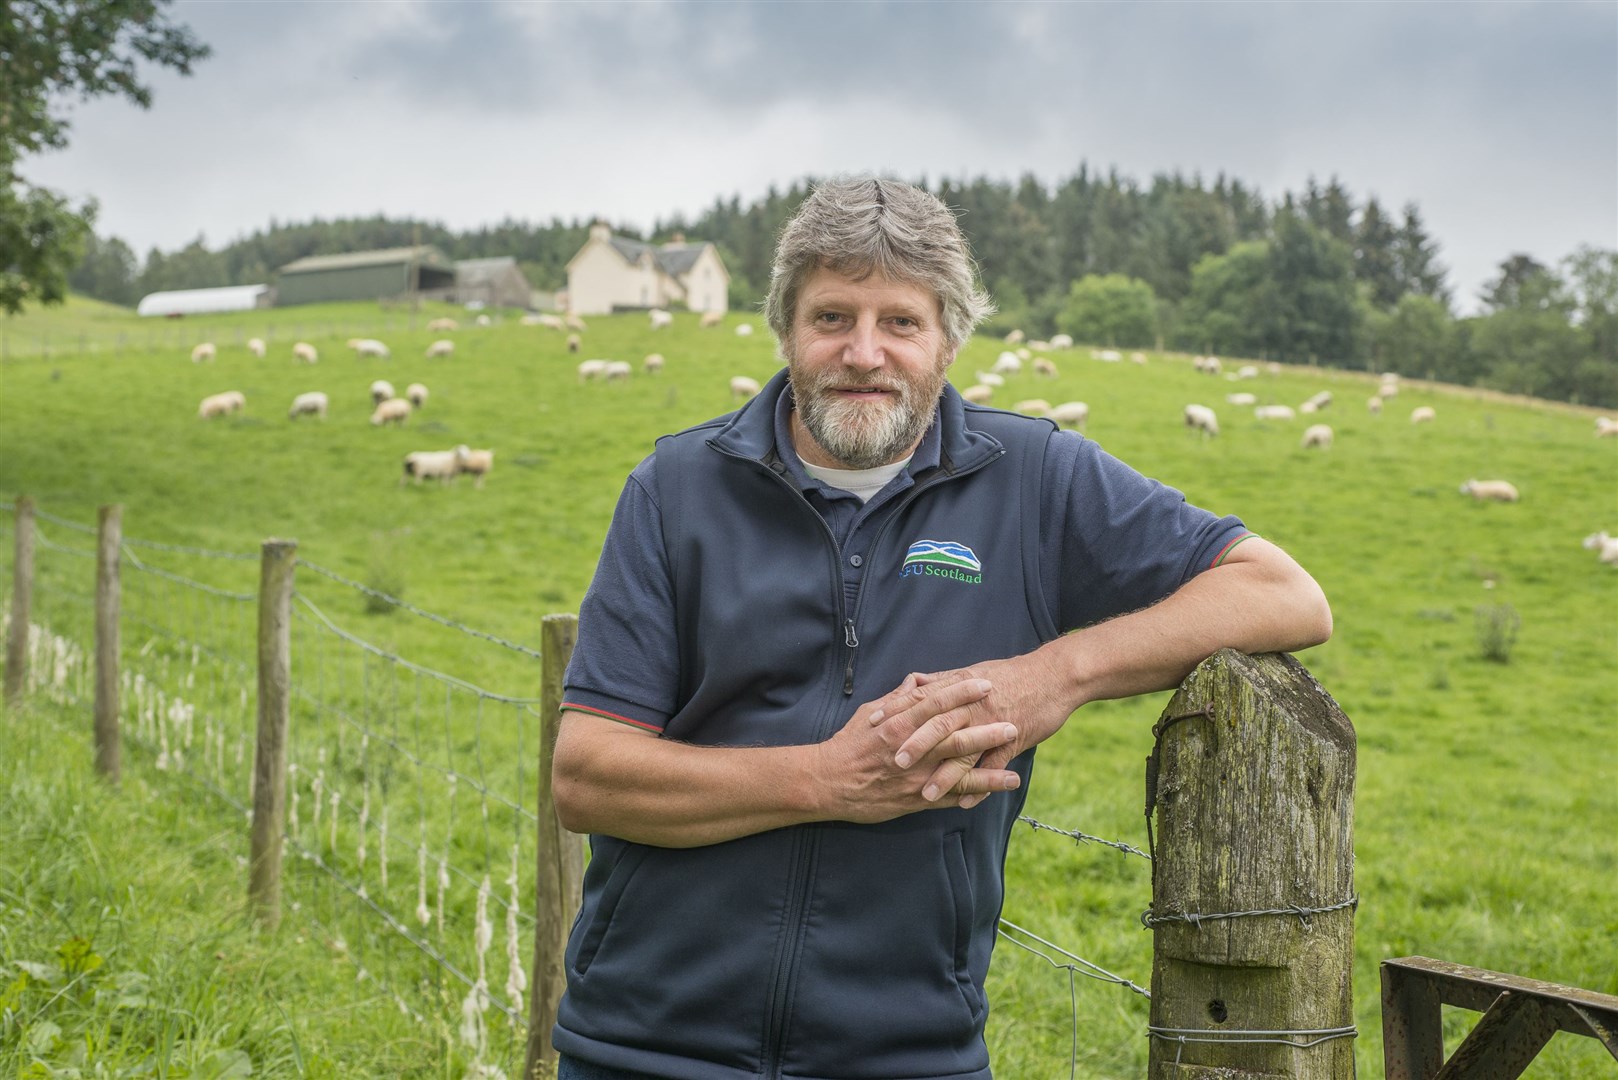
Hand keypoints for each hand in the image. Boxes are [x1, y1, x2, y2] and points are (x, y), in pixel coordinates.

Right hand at [811, 676, 1020, 822]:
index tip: (984, 683)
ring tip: (1016, 770)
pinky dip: (975, 793)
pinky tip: (996, 790)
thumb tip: (918, 680)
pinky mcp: (917, 799)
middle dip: (985, 729)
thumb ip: (897, 698)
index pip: (935, 703)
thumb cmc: (848, 745)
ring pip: (958, 771)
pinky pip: (951, 796)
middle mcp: (910, 750)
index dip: (962, 692)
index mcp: (898, 725)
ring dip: (988, 768)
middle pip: (954, 736)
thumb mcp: (870, 714)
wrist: (829, 783)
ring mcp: (916, 777)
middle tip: (1012, 721)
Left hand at [892, 650, 1072, 808]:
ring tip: (926, 794)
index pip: (921, 699)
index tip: (873, 725)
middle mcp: (973, 704)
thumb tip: (913, 682)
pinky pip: (995, 764)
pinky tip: (967, 802)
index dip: (896, 712)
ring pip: (965, 749)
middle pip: (938, 725)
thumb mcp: (973, 673)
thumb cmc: (1011, 675)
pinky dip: (981, 784)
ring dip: (945, 774)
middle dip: (915, 745)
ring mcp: (993, 722)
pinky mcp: (1014, 737)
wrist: (1054, 675)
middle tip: (894, 764)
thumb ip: (940, 682)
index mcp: (959, 687)